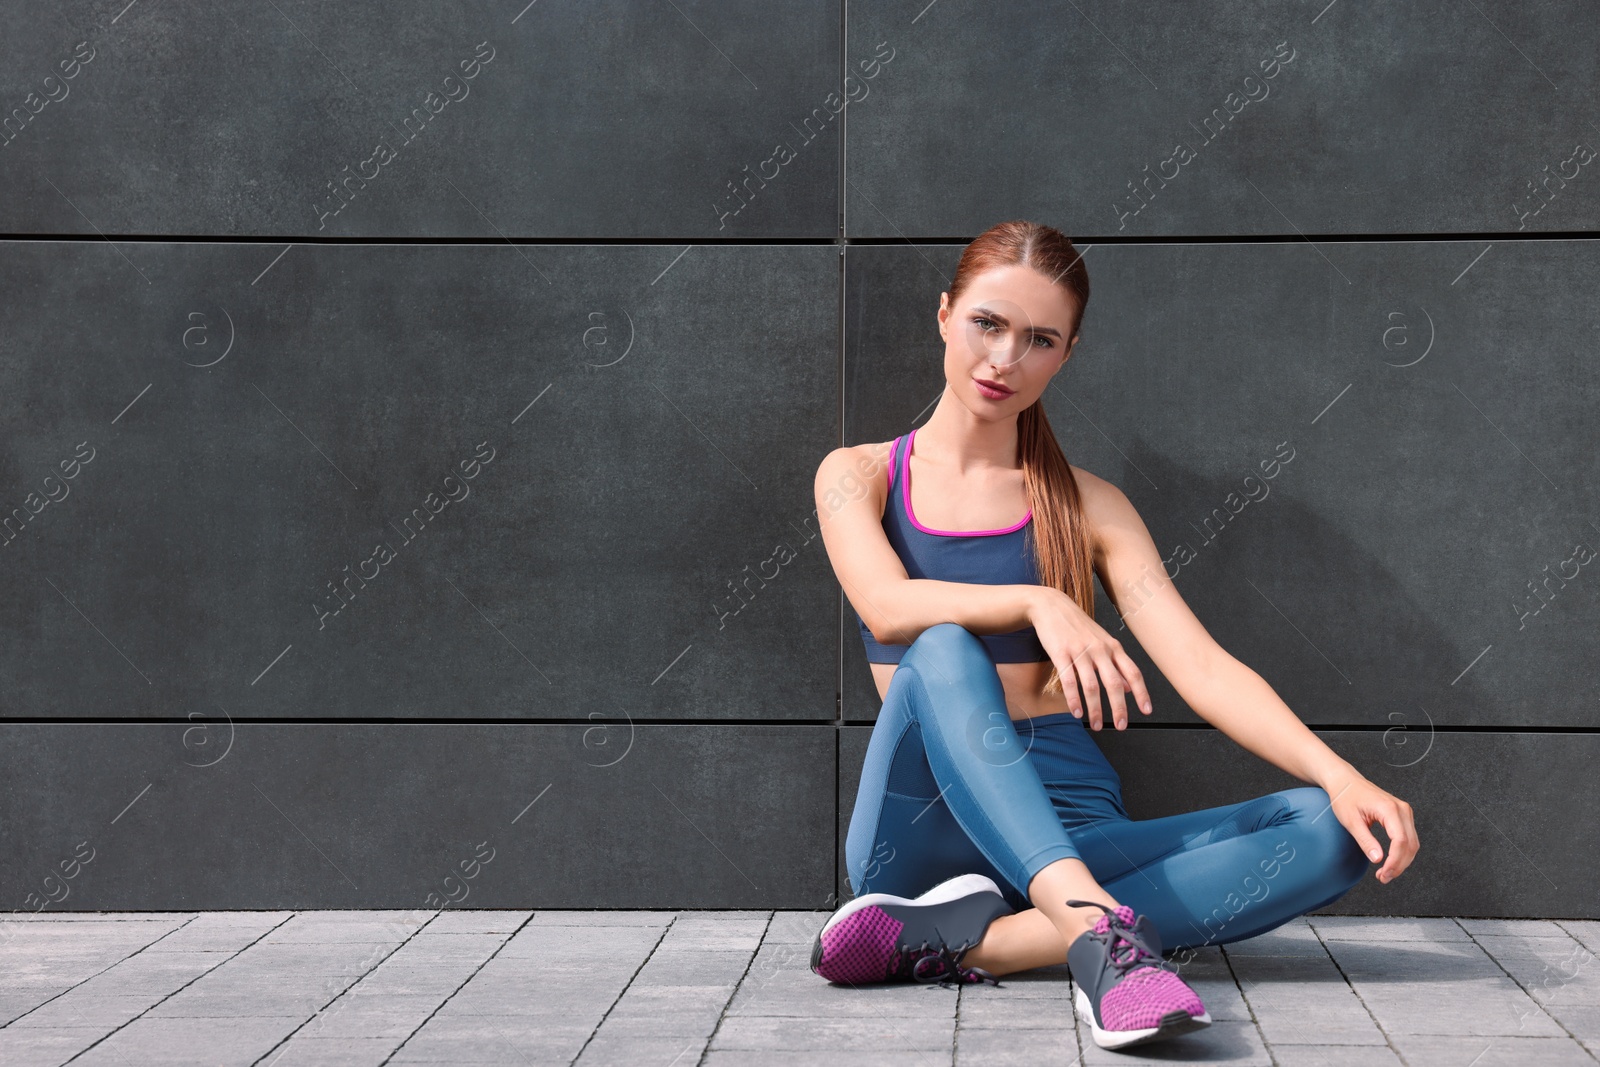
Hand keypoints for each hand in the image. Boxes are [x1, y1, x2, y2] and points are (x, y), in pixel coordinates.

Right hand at [1028, 587, 1151, 730]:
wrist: (1051, 605)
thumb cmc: (1077, 625)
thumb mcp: (1102, 641)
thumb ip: (1116, 664)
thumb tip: (1129, 688)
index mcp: (1113, 647)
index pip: (1133, 672)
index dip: (1141, 693)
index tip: (1146, 711)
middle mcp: (1099, 649)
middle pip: (1114, 683)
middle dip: (1119, 708)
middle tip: (1120, 726)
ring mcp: (1080, 651)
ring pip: (1091, 686)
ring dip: (1095, 709)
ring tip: (1095, 725)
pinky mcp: (1060, 653)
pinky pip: (1069, 681)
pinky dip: (1074, 700)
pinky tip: (1076, 712)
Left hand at [1326, 776, 1418, 882]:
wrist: (1345, 781)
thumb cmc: (1345, 797)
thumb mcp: (1351, 821)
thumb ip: (1365, 841)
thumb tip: (1378, 859)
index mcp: (1389, 809)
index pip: (1400, 841)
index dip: (1395, 861)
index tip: (1384, 874)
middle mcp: (1402, 809)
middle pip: (1410, 844)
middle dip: (1399, 865)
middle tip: (1383, 878)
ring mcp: (1404, 811)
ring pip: (1412, 843)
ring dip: (1402, 861)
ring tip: (1386, 873)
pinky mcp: (1402, 815)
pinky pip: (1409, 838)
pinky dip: (1402, 852)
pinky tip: (1391, 861)